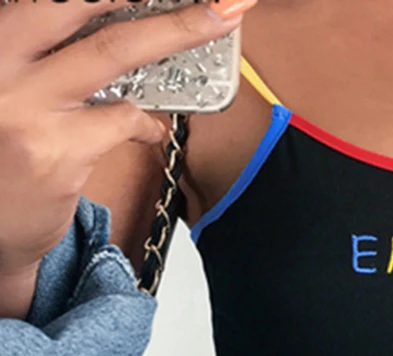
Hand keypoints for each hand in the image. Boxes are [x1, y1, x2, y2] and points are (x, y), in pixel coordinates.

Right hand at [0, 0, 249, 274]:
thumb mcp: (5, 87)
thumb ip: (39, 54)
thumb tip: (106, 24)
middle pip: (76, 3)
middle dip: (157, 3)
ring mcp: (25, 107)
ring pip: (112, 52)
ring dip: (178, 30)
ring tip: (219, 17)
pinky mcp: (55, 152)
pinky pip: (122, 120)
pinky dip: (145, 121)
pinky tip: (149, 128)